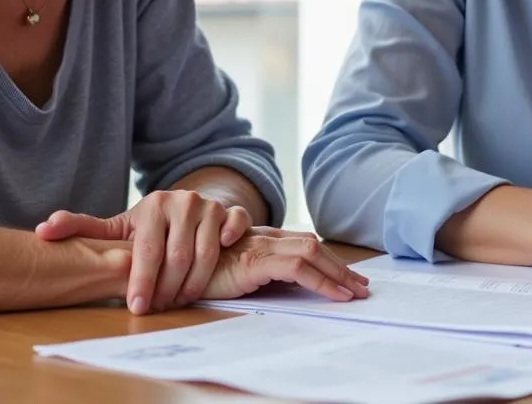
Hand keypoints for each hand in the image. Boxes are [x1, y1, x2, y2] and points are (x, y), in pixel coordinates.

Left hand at [35, 190, 252, 312]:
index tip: (136, 308)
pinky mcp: (230, 211)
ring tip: (179, 301)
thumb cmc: (149, 228)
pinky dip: (227, 241)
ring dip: (193, 284)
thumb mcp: (118, 228)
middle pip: (177, 257)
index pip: (147, 250)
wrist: (187, 209)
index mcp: (153, 204)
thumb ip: (82, 229)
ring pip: (205, 253)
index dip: (141, 282)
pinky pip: (235, 224)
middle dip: (167, 290)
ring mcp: (209, 205)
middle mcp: (182, 200)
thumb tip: (41, 230)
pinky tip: (216, 260)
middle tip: (159, 309)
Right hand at [201, 227, 370, 301]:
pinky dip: (321, 280)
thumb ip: (260, 273)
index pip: (305, 244)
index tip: (349, 279)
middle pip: (313, 245)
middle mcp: (264, 237)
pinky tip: (334, 294)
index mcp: (262, 238)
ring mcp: (259, 246)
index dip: (330, 260)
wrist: (168, 267)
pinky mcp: (253, 260)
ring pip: (311, 252)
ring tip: (355, 292)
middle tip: (362, 287)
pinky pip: (297, 267)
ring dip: (337, 273)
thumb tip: (292, 291)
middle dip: (341, 267)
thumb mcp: (236, 273)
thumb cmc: (199, 273)